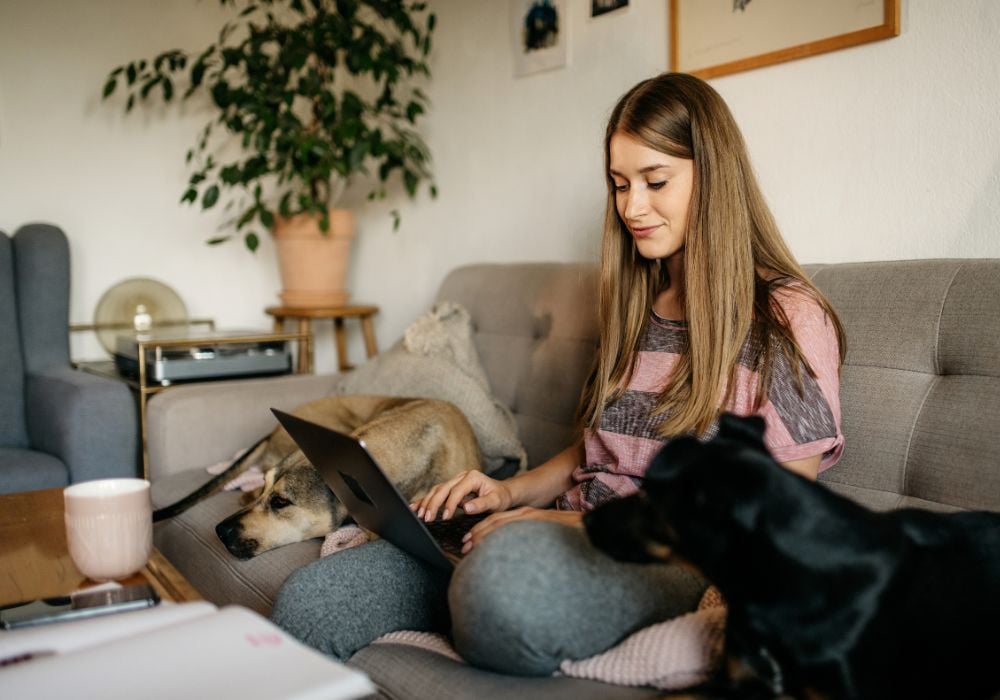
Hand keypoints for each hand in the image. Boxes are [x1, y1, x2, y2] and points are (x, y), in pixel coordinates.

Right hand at [410, 470, 513, 521]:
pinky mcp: (452, 487)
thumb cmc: (500, 497)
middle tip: (426, 518)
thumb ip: (481, 504)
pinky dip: (426, 500)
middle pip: (443, 488)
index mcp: (472, 477)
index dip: (449, 504)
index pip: (457, 491)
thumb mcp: (496, 501)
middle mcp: (462, 476)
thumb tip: (466, 508)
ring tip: (420, 515)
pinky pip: (436, 492)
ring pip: (437, 490)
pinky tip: (415, 507)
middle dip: (433, 503)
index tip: (445, 517)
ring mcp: (455, 480)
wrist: (503, 492)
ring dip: (427, 502)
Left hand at [460, 508, 582, 554]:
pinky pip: (516, 529)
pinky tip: (491, 546)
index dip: (482, 530)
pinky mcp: (538, 523)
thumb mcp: (544, 536)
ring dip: (484, 534)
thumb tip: (515, 560)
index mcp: (527, 517)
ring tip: (470, 546)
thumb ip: (528, 541)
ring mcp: (532, 519)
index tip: (468, 541)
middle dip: (477, 532)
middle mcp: (527, 515)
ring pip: (502, 524)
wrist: (592, 526)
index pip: (499, 521)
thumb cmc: (569, 536)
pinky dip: (501, 535)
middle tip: (463, 545)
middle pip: (496, 521)